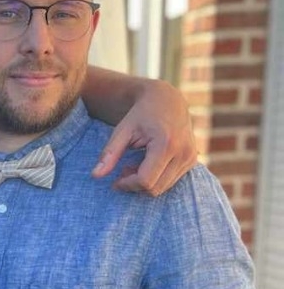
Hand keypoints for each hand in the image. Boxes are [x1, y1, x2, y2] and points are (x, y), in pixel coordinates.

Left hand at [92, 80, 197, 195]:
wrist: (168, 99)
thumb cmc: (141, 113)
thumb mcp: (122, 130)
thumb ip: (110, 153)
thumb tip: (95, 176)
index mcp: (166, 144)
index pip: (145, 181)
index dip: (127, 185)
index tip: (115, 180)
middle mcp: (183, 153)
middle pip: (155, 189)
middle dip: (135, 185)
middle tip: (123, 170)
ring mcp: (190, 158)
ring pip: (163, 188)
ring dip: (145, 183)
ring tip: (134, 165)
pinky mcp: (192, 160)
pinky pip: (171, 181)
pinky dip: (156, 179)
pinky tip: (146, 164)